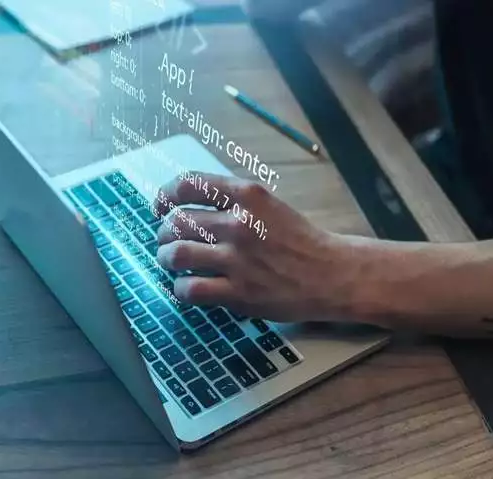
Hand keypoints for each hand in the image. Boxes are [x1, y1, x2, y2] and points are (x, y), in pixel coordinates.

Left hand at [152, 172, 361, 321]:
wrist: (333, 274)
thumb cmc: (300, 241)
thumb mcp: (268, 205)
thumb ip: (232, 201)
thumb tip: (186, 205)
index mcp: (247, 195)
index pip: (189, 184)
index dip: (164, 195)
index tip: (159, 206)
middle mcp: (239, 223)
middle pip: (176, 222)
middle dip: (163, 233)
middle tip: (167, 241)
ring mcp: (238, 259)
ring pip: (176, 254)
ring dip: (166, 258)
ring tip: (172, 262)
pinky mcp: (239, 292)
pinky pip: (190, 288)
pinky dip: (181, 288)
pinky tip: (188, 286)